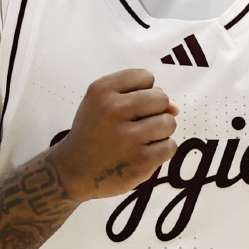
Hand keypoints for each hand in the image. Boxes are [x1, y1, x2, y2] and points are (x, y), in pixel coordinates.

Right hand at [48, 69, 179, 202]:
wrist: (72, 170)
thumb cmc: (94, 131)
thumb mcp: (104, 103)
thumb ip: (141, 96)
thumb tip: (176, 107)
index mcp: (102, 90)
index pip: (146, 77)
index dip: (142, 92)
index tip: (127, 106)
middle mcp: (113, 110)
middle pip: (161, 99)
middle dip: (155, 111)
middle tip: (137, 124)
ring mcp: (128, 137)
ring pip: (169, 122)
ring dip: (160, 131)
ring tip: (140, 139)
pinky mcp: (140, 161)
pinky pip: (170, 146)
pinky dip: (161, 151)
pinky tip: (142, 154)